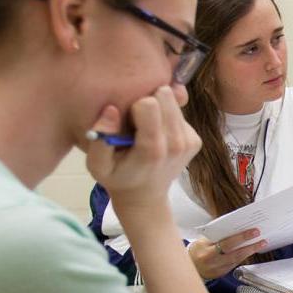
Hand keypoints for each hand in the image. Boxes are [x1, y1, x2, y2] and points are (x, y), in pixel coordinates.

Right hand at [85, 85, 201, 212]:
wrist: (144, 197)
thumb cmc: (117, 177)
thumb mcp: (97, 165)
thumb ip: (101, 137)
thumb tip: (111, 110)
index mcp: (153, 149)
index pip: (149, 104)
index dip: (134, 106)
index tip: (127, 121)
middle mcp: (177, 143)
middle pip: (165, 96)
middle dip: (148, 102)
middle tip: (136, 123)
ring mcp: (190, 141)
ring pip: (174, 102)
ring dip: (159, 110)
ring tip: (146, 130)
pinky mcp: (196, 140)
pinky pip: (180, 114)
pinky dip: (167, 119)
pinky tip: (157, 135)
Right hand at [186, 228, 266, 279]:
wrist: (189, 265)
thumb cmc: (198, 248)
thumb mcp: (203, 239)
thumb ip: (218, 234)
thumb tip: (237, 225)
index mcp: (206, 249)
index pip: (227, 242)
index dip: (242, 237)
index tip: (253, 231)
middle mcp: (211, 261)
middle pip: (234, 253)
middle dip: (250, 246)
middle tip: (261, 238)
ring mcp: (216, 269)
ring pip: (237, 260)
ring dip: (250, 251)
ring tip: (261, 244)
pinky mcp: (221, 274)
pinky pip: (235, 264)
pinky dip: (243, 257)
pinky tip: (251, 250)